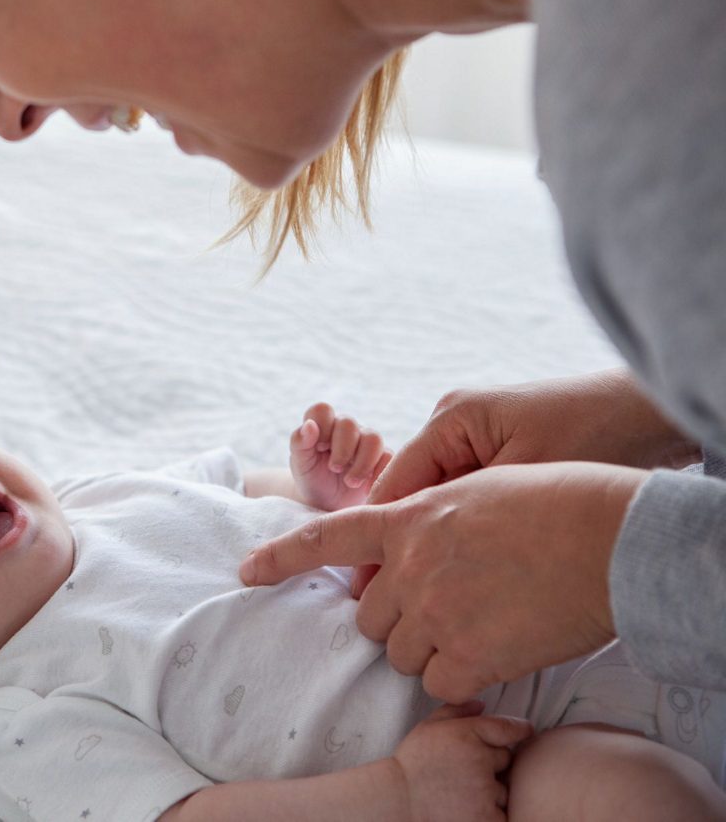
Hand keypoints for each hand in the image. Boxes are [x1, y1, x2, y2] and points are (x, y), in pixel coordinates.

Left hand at [240, 461, 647, 701]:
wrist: (608, 536)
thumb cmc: (553, 502)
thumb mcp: (474, 490)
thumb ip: (426, 520)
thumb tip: (404, 554)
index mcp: (408, 517)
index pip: (326, 538)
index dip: (281, 557)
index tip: (246, 572)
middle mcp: (410, 565)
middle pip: (371, 616)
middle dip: (399, 618)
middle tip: (448, 607)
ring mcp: (436, 611)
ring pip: (402, 653)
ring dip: (432, 648)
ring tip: (483, 622)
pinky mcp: (470, 654)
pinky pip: (439, 684)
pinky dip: (461, 679)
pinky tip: (495, 653)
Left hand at [290, 402, 392, 510]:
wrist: (328, 504)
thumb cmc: (312, 479)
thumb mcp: (300, 464)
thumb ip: (299, 443)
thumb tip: (309, 425)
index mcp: (323, 426)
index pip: (322, 410)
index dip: (321, 426)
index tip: (318, 448)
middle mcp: (346, 430)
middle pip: (349, 424)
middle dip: (341, 449)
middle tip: (334, 469)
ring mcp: (366, 442)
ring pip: (373, 439)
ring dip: (361, 463)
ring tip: (350, 482)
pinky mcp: (382, 459)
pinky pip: (388, 458)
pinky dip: (377, 473)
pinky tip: (365, 488)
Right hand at [346, 369, 697, 595]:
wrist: (652, 416)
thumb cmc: (598, 438)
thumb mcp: (525, 483)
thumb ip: (467, 519)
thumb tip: (418, 565)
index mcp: (452, 420)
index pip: (394, 486)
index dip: (377, 540)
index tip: (368, 586)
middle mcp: (455, 427)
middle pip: (407, 498)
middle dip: (400, 549)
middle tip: (390, 603)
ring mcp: (476, 441)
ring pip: (433, 506)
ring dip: (431, 547)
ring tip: (424, 598)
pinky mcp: (499, 458)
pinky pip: (463, 505)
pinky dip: (460, 538)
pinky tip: (461, 576)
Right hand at [390, 701, 532, 821]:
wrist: (399, 802)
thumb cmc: (412, 764)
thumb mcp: (427, 728)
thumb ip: (455, 711)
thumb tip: (482, 703)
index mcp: (467, 734)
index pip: (508, 728)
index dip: (520, 729)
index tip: (525, 730)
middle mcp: (480, 760)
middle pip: (507, 759)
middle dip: (493, 763)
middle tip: (468, 770)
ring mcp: (486, 791)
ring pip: (504, 788)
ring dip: (491, 790)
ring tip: (463, 792)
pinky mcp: (488, 818)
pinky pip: (502, 812)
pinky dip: (490, 812)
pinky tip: (469, 807)